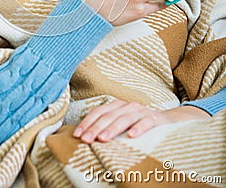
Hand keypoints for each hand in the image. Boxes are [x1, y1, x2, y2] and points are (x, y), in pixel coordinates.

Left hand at [72, 99, 209, 142]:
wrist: (169, 122)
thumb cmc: (139, 126)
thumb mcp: (121, 125)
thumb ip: (107, 128)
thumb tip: (84, 137)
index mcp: (117, 106)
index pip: (98, 111)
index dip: (87, 122)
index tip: (77, 135)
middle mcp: (128, 106)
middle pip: (108, 115)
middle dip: (95, 128)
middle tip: (86, 140)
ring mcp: (142, 111)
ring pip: (124, 118)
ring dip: (112, 128)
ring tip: (103, 139)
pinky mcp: (156, 118)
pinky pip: (147, 122)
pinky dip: (139, 128)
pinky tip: (131, 136)